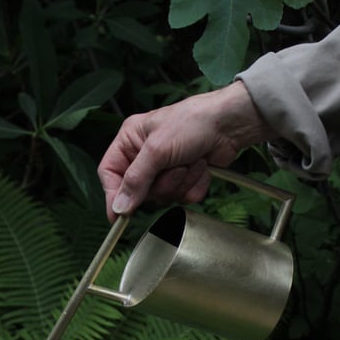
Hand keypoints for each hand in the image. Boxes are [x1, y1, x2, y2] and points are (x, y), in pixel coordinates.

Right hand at [97, 81, 273, 220]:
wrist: (230, 124)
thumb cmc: (192, 123)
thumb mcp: (157, 150)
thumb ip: (135, 180)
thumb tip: (119, 207)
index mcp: (130, 140)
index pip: (110, 173)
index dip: (113, 195)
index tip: (118, 216)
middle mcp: (145, 155)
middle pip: (140, 190)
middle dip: (162, 184)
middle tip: (175, 167)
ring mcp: (166, 167)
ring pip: (163, 196)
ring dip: (181, 182)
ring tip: (191, 162)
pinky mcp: (185, 177)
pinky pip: (183, 197)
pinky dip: (195, 185)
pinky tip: (201, 167)